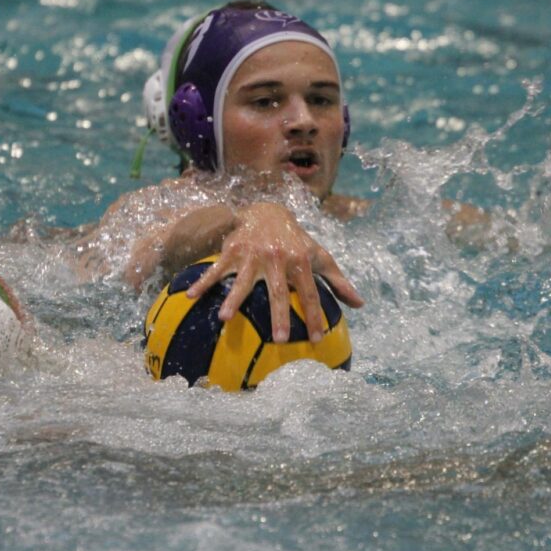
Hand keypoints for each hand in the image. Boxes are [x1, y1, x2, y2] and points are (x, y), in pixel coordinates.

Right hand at [185, 202, 362, 342]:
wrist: (267, 211)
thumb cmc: (296, 240)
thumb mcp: (318, 255)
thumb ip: (338, 280)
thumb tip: (360, 304)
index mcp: (299, 261)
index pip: (310, 294)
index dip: (314, 316)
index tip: (316, 339)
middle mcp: (277, 258)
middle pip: (278, 292)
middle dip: (279, 315)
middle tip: (280, 339)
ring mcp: (252, 255)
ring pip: (242, 281)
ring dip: (233, 300)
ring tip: (224, 319)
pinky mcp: (232, 251)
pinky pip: (216, 270)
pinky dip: (202, 282)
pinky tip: (189, 297)